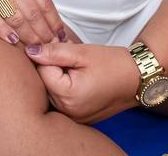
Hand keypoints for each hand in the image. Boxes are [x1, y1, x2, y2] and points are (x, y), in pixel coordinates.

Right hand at [0, 0, 66, 46]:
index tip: (59, 35)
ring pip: (16, 18)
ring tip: (37, 48)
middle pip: (32, 12)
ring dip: (29, 36)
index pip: (43, 0)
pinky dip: (5, 31)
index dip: (53, 20)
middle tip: (50, 47)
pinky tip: (13, 41)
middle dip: (44, 33)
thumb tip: (49, 15)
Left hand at [24, 42, 141, 123]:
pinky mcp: (78, 118)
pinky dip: (65, 89)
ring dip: (58, 79)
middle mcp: (68, 112)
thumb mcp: (82, 53)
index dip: (48, 56)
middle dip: (52, 68)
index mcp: (68, 96)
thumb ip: (54, 51)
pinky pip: (62, 101)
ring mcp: (73, 117)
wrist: (137, 78)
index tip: (62, 49)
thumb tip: (30, 51)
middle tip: (72, 60)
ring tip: (77, 70)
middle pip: (44, 84)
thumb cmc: (113, 64)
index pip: (41, 71)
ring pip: (51, 93)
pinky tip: (79, 80)